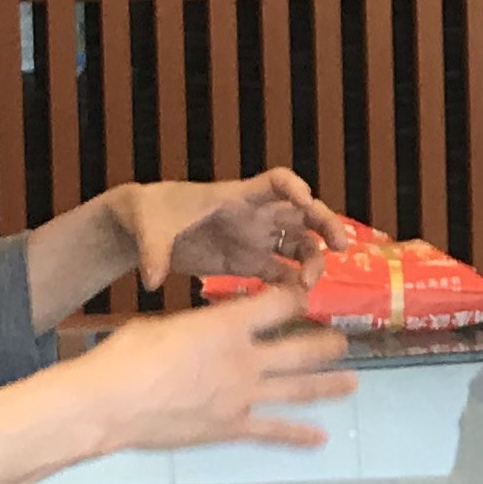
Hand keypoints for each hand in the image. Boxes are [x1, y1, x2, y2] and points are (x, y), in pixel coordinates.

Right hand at [76, 288, 348, 455]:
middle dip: (326, 345)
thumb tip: (205, 331)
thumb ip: (197, 327)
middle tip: (343, 342)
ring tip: (351, 383)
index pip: (278, 305)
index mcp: (227, 325)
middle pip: (300, 349)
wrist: (110, 404)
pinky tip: (320, 440)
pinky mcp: (232, 427)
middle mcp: (245, 358)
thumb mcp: (163, 325)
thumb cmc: (126, 357)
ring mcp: (243, 396)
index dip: (295, 298)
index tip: (303, 297)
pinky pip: (272, 431)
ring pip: (298, 390)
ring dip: (328, 386)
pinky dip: (298, 437)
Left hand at [117, 169, 343, 294]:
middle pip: (302, 213)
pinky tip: (297, 300)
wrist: (142, 229)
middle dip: (325, 224)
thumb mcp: (150, 229)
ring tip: (309, 285)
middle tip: (340, 245)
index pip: (275, 183)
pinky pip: (280, 272)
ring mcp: (254, 239)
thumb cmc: (149, 214)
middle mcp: (254, 216)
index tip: (306, 201)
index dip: (294, 188)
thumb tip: (151, 278)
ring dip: (313, 260)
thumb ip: (155, 252)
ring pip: (298, 245)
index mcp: (236, 197)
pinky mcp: (247, 262)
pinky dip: (293, 284)